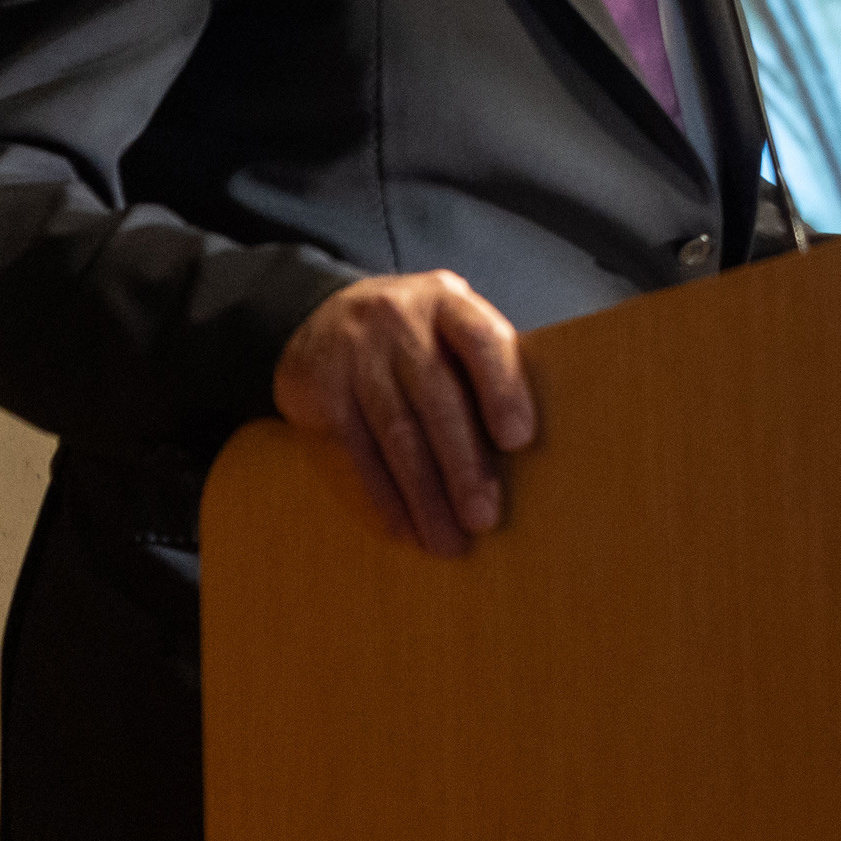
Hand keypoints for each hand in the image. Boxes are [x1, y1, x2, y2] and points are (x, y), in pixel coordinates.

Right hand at [271, 271, 535, 558]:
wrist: (315, 314)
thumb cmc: (411, 333)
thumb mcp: (447, 324)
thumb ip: (482, 364)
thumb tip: (525, 448)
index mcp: (446, 300)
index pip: (481, 340)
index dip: (502, 390)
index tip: (519, 441)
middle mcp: (398, 321)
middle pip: (436, 399)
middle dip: (463, 465)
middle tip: (483, 518)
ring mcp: (354, 355)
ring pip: (396, 434)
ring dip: (424, 496)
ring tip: (447, 540)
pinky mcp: (318, 391)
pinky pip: (355, 453)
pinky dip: (382, 497)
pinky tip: (404, 528)